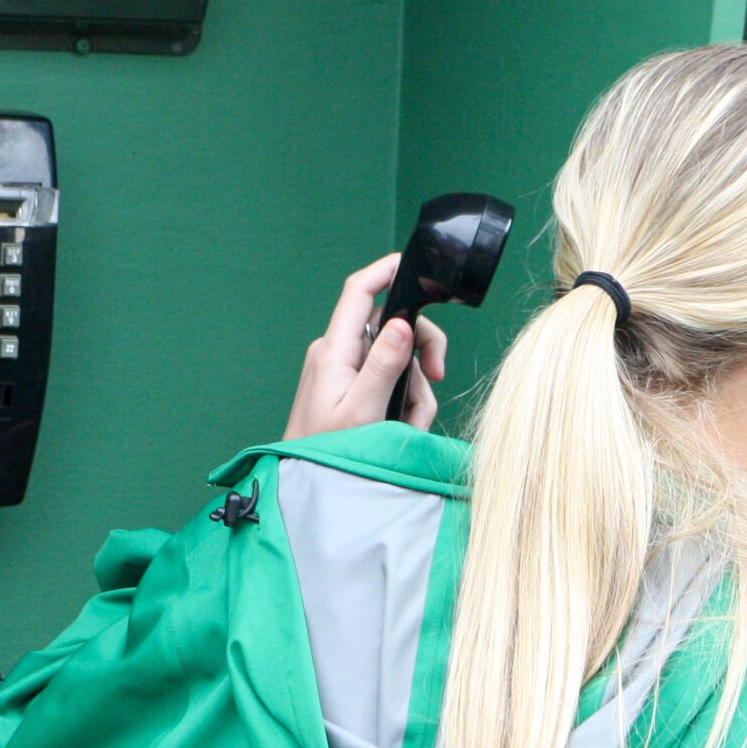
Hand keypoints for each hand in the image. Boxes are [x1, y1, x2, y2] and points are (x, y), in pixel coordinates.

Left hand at [284, 254, 448, 438]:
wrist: (308, 482)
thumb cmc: (328, 452)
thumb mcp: (362, 411)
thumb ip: (383, 366)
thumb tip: (403, 323)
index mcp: (335, 349)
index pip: (359, 292)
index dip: (385, 270)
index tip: (413, 264)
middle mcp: (338, 352)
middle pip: (392, 326)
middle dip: (421, 352)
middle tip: (437, 378)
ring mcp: (345, 369)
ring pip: (398, 359)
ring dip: (414, 391)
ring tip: (409, 425)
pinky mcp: (352, 386)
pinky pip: (389, 380)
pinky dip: (403, 401)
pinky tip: (401, 427)